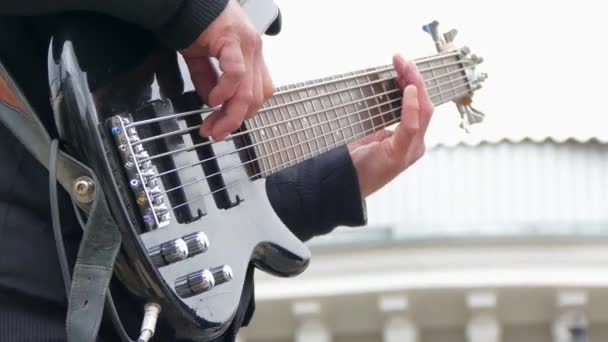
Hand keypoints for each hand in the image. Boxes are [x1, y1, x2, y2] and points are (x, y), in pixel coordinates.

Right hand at [180, 0, 273, 140]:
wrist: (180, 1)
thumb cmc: (192, 23)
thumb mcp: (202, 58)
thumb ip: (208, 80)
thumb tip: (212, 103)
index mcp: (250, 54)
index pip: (258, 92)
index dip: (242, 114)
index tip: (222, 127)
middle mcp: (254, 50)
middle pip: (256, 97)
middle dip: (235, 121)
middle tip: (215, 132)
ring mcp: (247, 45)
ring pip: (249, 91)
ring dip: (230, 114)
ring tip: (213, 124)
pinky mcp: (233, 40)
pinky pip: (236, 73)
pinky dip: (225, 91)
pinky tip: (213, 100)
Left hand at [348, 55, 433, 196]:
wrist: (345, 184)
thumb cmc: (357, 161)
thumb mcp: (370, 132)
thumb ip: (380, 116)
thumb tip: (379, 89)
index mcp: (409, 139)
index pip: (419, 105)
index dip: (414, 82)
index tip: (402, 63)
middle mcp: (415, 144)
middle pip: (424, 104)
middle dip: (415, 78)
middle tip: (402, 59)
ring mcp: (410, 150)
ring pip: (423, 111)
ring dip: (414, 85)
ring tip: (404, 67)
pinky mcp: (400, 154)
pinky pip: (412, 126)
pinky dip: (411, 106)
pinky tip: (408, 90)